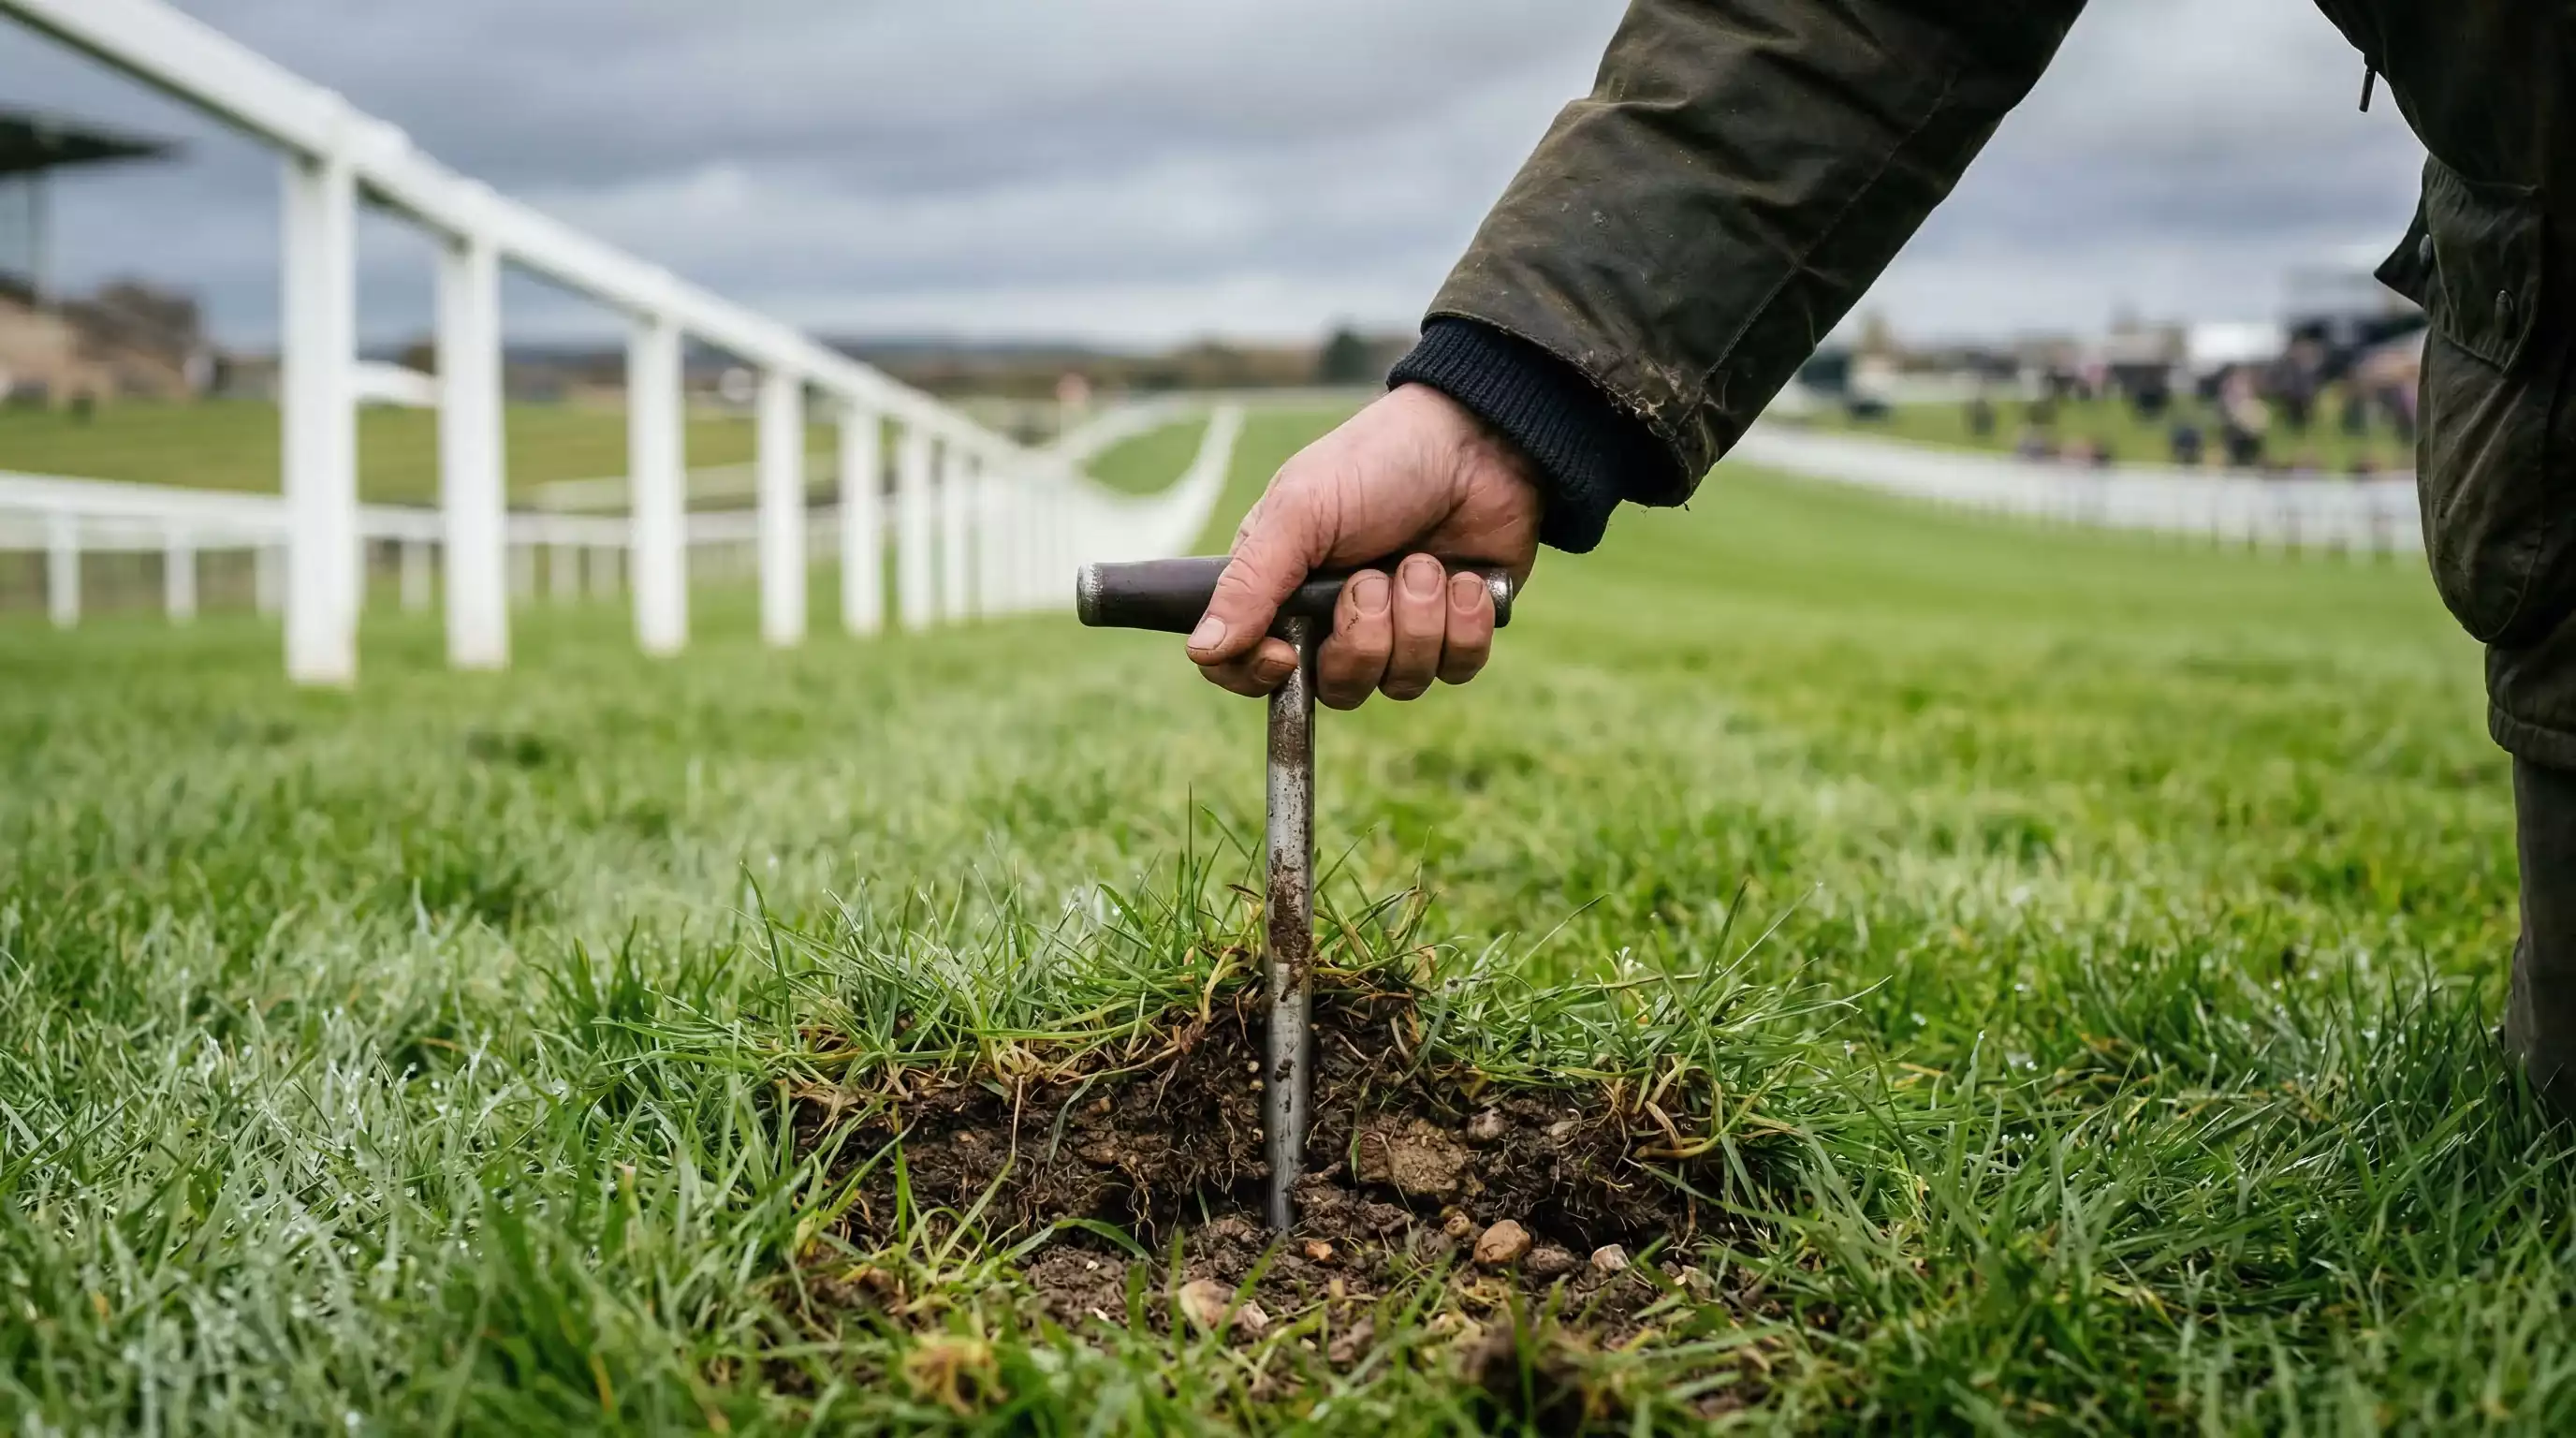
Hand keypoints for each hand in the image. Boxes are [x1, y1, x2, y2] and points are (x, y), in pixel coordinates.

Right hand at [1187, 384, 1542, 706]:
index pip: (1245, 666)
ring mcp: (1399, 628)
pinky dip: (1464, 622)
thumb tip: (1201, 649)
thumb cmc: (1376, 464)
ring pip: (1400, 682)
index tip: (1285, 655)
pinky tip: (1465, 578)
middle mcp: (1337, 618)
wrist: (1477, 440)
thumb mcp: (1300, 514)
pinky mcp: (1456, 629)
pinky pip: (1456, 667)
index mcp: (1283, 588)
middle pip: (1335, 687)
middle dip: (1362, 637)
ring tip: (1426, 563)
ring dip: (1418, 620)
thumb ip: (1250, 584)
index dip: (1260, 674)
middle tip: (1375, 578)